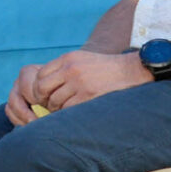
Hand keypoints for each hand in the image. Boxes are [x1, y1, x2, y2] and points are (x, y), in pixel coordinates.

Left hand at [31, 47, 148, 114]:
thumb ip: (63, 69)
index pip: (40, 75)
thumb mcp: (82, 60)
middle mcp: (71, 69)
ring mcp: (79, 83)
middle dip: (44, 99)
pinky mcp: (88, 95)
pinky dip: (68, 112)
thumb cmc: (104, 68)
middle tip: (50, 105)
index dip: (39, 88)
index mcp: (68, 59)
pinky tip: (75, 111)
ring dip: (57, 108)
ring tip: (65, 109)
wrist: (131, 70)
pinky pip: (68, 109)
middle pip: (43, 88)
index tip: (45, 95)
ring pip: (54, 101)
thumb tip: (42, 85)